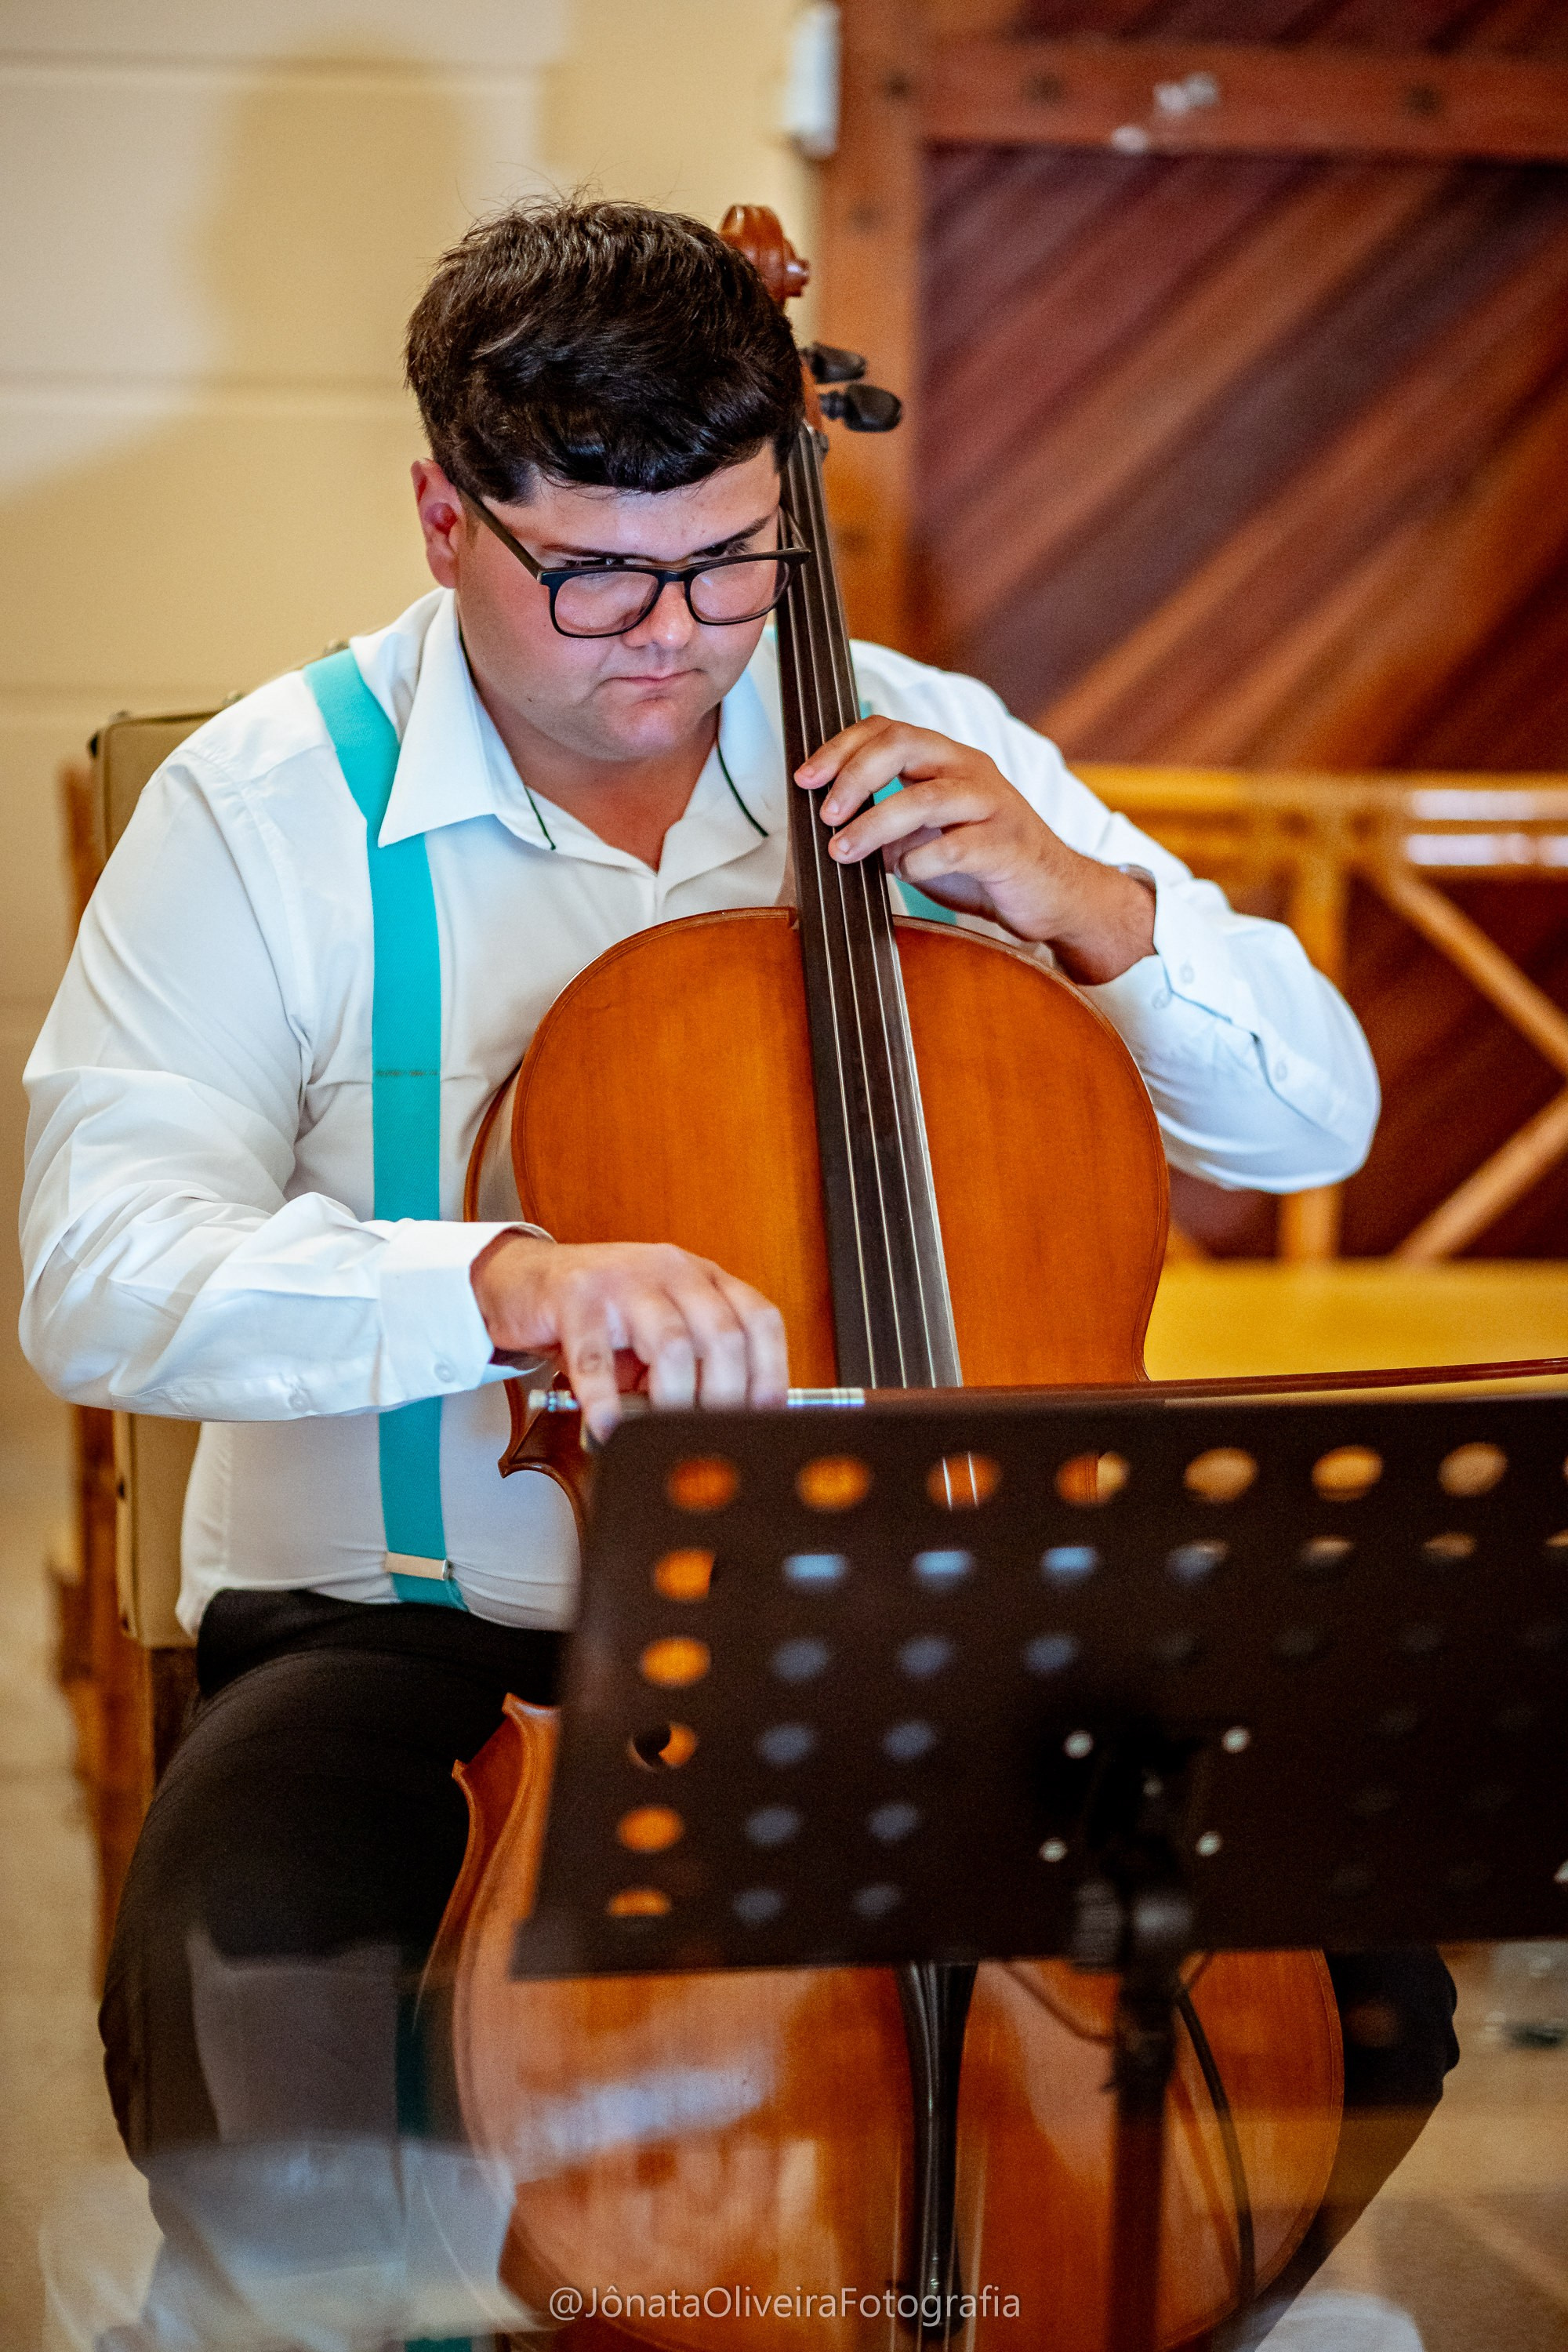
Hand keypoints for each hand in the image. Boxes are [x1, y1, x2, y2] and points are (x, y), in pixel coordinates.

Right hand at [470, 1234, 787, 1440]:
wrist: (524, 1279)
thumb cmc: (600, 1312)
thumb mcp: (656, 1332)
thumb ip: (691, 1368)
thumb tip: (722, 1428)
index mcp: (702, 1278)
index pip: (758, 1319)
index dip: (770, 1372)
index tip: (765, 1417)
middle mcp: (672, 1270)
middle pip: (722, 1335)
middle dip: (724, 1398)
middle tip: (712, 1437)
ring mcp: (623, 1279)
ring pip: (671, 1343)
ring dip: (674, 1400)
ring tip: (664, 1434)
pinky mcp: (574, 1297)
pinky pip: (596, 1356)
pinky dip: (606, 1401)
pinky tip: (610, 1427)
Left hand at [796, 718, 1154, 984]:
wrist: (1053, 893)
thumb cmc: (983, 862)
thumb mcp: (927, 832)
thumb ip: (888, 819)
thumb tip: (830, 823)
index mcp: (947, 759)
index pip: (887, 730)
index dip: (840, 748)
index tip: (805, 778)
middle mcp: (970, 770)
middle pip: (902, 745)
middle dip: (853, 776)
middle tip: (825, 814)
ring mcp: (992, 805)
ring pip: (924, 798)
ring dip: (874, 824)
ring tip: (843, 851)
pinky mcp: (1007, 845)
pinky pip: (955, 846)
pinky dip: (920, 862)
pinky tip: (905, 875)